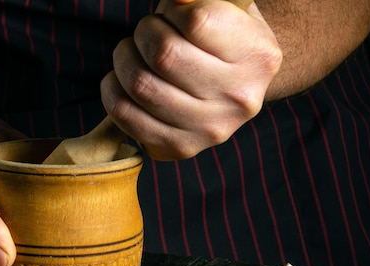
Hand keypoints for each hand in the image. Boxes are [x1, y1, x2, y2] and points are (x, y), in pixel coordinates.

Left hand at [101, 0, 281, 159]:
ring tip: (133, 53)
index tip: (173, 13)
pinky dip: (112, 90)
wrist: (235, 88)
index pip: (196, 22)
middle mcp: (238, 98)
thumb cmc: (223, 40)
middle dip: (144, 33)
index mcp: (257, 55)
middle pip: (163, 55)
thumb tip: (174, 1)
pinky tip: (122, 79)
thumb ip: (198, 1)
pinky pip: (125, 116)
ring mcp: (210, 129)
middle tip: (148, 32)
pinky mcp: (180, 147)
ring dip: (124, 59)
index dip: (172, 10)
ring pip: (140, 85)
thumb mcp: (227, 10)